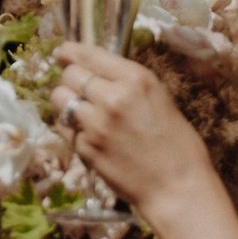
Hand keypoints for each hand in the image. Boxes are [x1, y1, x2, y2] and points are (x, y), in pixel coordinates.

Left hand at [50, 44, 219, 229]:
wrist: (176, 187)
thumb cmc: (177, 144)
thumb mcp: (158, 99)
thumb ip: (127, 84)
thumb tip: (97, 73)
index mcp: (136, 79)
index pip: (89, 55)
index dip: (71, 52)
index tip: (62, 52)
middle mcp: (112, 97)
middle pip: (69, 75)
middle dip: (70, 79)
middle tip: (77, 87)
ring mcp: (94, 123)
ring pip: (59, 99)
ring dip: (65, 101)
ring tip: (78, 110)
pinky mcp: (84, 147)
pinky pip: (64, 128)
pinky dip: (70, 128)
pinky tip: (87, 134)